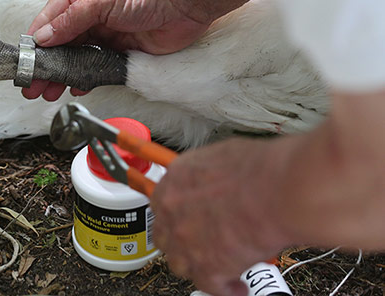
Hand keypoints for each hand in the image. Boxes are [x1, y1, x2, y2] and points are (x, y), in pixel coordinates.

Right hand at [23, 0, 211, 100]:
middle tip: (31, 86)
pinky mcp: (123, 50)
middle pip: (60, 43)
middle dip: (45, 64)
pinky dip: (86, 78)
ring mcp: (107, 33)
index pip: (49, 20)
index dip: (35, 42)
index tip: (23, 63)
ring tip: (47, 92)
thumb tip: (43, 37)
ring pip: (77, 58)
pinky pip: (99, 67)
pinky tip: (76, 87)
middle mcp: (90, 13)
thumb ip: (70, 20)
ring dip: (62, 74)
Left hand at [150, 139, 287, 295]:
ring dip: (198, 266)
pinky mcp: (209, 268)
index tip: (186, 221)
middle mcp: (172, 214)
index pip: (161, 207)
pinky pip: (211, 286)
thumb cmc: (258, 168)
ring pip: (180, 265)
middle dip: (181, 243)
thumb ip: (202, 176)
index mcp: (172, 184)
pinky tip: (238, 287)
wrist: (279, 189)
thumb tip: (210, 182)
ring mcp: (186, 244)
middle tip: (200, 244)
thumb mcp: (216, 158)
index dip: (176, 216)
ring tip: (218, 267)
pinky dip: (227, 289)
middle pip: (165, 238)